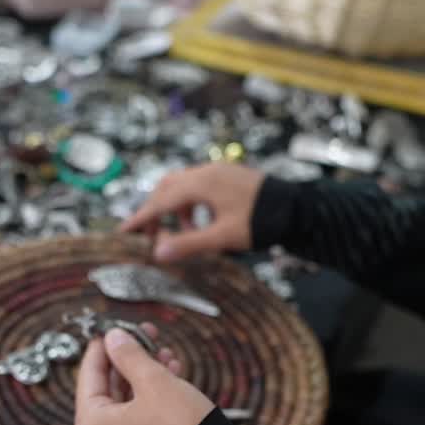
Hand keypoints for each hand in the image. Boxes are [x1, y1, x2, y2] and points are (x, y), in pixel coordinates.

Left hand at [72, 327, 214, 424]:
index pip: (89, 376)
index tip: (113, 330)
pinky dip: (147, 406)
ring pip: (124, 410)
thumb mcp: (155, 381)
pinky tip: (168, 381)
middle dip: (130, 363)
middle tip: (146, 339)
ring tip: (165, 358)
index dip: (104, 347)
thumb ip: (129, 355)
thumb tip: (114, 338)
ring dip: (143, 381)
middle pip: (107, 393)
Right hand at [121, 163, 264, 262]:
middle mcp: (207, 172)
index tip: (125, 231)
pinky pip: (199, 187)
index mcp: (202, 183)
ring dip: (176, 210)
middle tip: (152, 236)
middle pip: (167, 188)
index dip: (141, 217)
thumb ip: (189, 244)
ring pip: (183, 187)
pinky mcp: (228, 176)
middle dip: (156, 212)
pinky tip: (202, 223)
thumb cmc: (263, 221)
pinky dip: (191, 205)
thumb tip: (158, 253)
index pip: (161, 200)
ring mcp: (218, 171)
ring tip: (185, 234)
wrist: (299, 208)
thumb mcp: (223, 237)